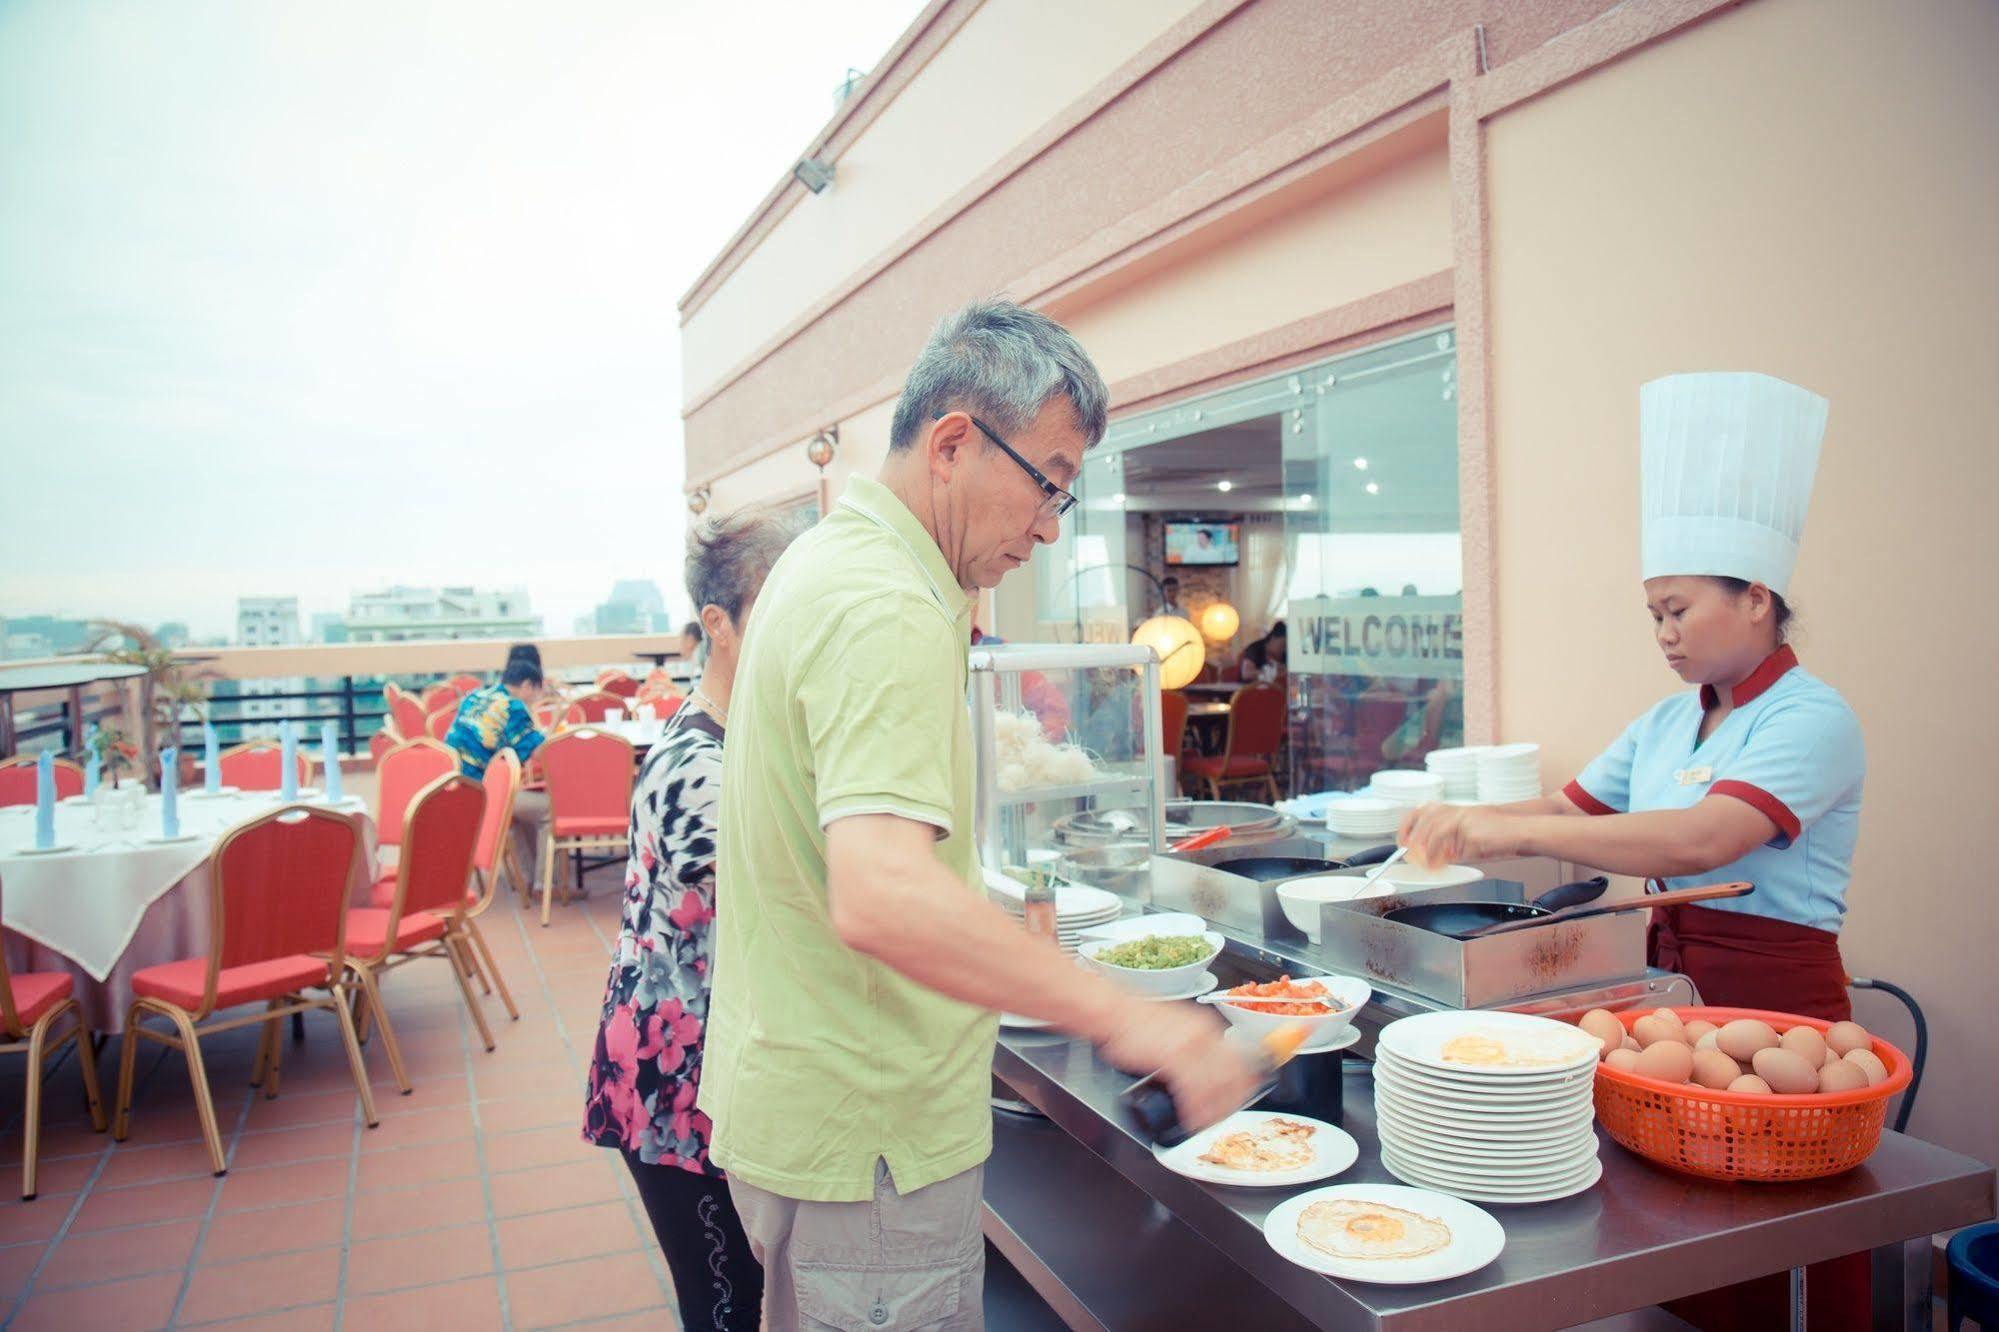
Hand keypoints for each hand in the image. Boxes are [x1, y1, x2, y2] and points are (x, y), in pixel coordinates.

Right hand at [1097, 998, 1260, 1134]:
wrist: (1113, 1011)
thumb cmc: (1136, 1023)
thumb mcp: (1176, 1030)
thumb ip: (1194, 1048)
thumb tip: (1205, 1073)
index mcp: (1207, 1027)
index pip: (1239, 1062)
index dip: (1242, 1087)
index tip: (1236, 1102)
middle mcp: (1204, 1034)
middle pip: (1233, 1075)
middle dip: (1230, 1102)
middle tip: (1222, 1118)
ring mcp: (1190, 1044)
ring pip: (1216, 1085)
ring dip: (1214, 1110)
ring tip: (1206, 1124)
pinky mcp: (1173, 1055)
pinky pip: (1193, 1090)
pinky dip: (1195, 1109)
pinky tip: (1192, 1120)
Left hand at [1398, 802, 1517, 867]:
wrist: (1523, 831)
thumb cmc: (1501, 835)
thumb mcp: (1471, 837)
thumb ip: (1452, 844)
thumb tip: (1433, 858)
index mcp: (1458, 810)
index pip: (1425, 811)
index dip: (1409, 823)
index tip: (1402, 839)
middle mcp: (1460, 812)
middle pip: (1427, 820)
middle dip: (1414, 838)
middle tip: (1408, 854)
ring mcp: (1467, 821)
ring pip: (1438, 833)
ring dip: (1430, 850)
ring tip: (1428, 864)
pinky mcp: (1474, 833)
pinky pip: (1457, 848)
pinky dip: (1447, 857)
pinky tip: (1444, 864)